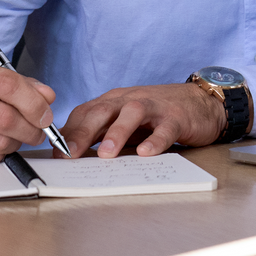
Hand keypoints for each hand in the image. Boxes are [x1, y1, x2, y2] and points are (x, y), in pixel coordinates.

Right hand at [0, 58, 57, 165]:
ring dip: (17, 141)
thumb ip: (25, 86)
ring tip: (17, 134)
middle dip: (30, 127)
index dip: (33, 102)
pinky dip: (1, 153)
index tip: (46, 113)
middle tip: (39, 130)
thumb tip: (47, 97)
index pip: (7, 84)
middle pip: (5, 117)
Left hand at [60, 83, 225, 158]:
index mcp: (114, 101)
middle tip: (69, 155)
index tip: (56, 154)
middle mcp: (129, 100)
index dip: (69, 132)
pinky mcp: (175, 117)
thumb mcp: (125, 121)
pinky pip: (164, 128)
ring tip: (105, 154)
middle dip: (83, 133)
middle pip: (103, 111)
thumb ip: (103, 133)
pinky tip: (146, 153)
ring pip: (132, 113)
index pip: (86, 112)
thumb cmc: (156, 115)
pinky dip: (155, 140)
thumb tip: (73, 154)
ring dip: (117, 133)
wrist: (198, 101)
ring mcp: (153, 107)